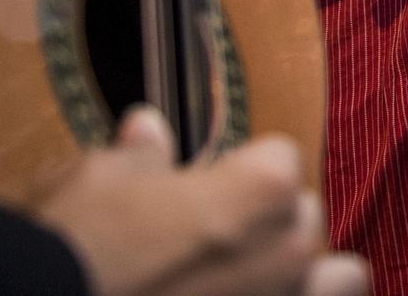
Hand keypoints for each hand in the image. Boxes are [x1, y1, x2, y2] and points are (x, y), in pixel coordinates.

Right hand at [34, 106, 367, 295]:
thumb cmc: (68, 249)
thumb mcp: (95, 184)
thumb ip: (138, 158)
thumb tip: (146, 130)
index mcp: (263, 191)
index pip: (279, 160)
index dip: (237, 173)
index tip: (203, 190)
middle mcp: (290, 251)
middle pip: (304, 219)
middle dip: (267, 225)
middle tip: (213, 243)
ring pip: (339, 278)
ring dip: (310, 275)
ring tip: (260, 276)